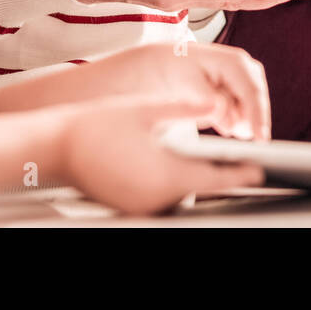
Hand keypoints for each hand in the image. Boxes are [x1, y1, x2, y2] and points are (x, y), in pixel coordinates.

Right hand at [61, 97, 263, 214]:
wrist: (53, 148)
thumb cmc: (96, 125)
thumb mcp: (146, 110)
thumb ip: (185, 107)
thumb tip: (216, 101)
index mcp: (166, 173)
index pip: (215, 179)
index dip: (239, 173)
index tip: (258, 169)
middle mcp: (157, 197)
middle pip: (199, 190)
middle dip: (216, 175)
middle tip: (234, 160)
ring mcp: (142, 206)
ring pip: (180, 195)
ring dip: (192, 179)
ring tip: (207, 162)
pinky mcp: (129, 208)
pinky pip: (160, 199)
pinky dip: (171, 184)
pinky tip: (171, 166)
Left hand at [95, 42, 271, 140]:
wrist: (164, 63)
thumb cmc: (175, 71)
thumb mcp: (187, 87)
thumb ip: (210, 104)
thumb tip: (230, 121)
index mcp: (233, 61)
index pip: (252, 93)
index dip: (258, 118)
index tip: (260, 140)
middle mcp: (244, 65)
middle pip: (256, 100)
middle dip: (250, 121)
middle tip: (239, 139)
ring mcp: (244, 75)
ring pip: (251, 105)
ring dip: (240, 119)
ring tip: (219, 123)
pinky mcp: (240, 86)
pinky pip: (243, 107)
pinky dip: (234, 117)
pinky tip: (220, 120)